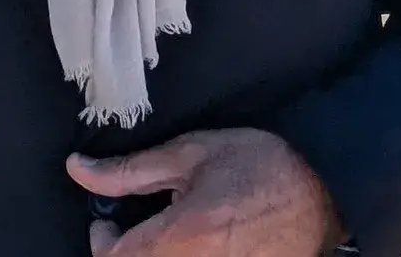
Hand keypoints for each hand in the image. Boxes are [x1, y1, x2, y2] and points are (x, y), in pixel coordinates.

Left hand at [69, 129, 341, 254]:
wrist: (322, 191)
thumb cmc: (257, 164)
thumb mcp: (190, 153)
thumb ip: (130, 169)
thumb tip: (77, 169)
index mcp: (180, 237)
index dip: (103, 241)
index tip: (110, 220)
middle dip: (128, 253)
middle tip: (136, 229)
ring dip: (154, 255)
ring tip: (167, 235)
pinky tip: (193, 244)